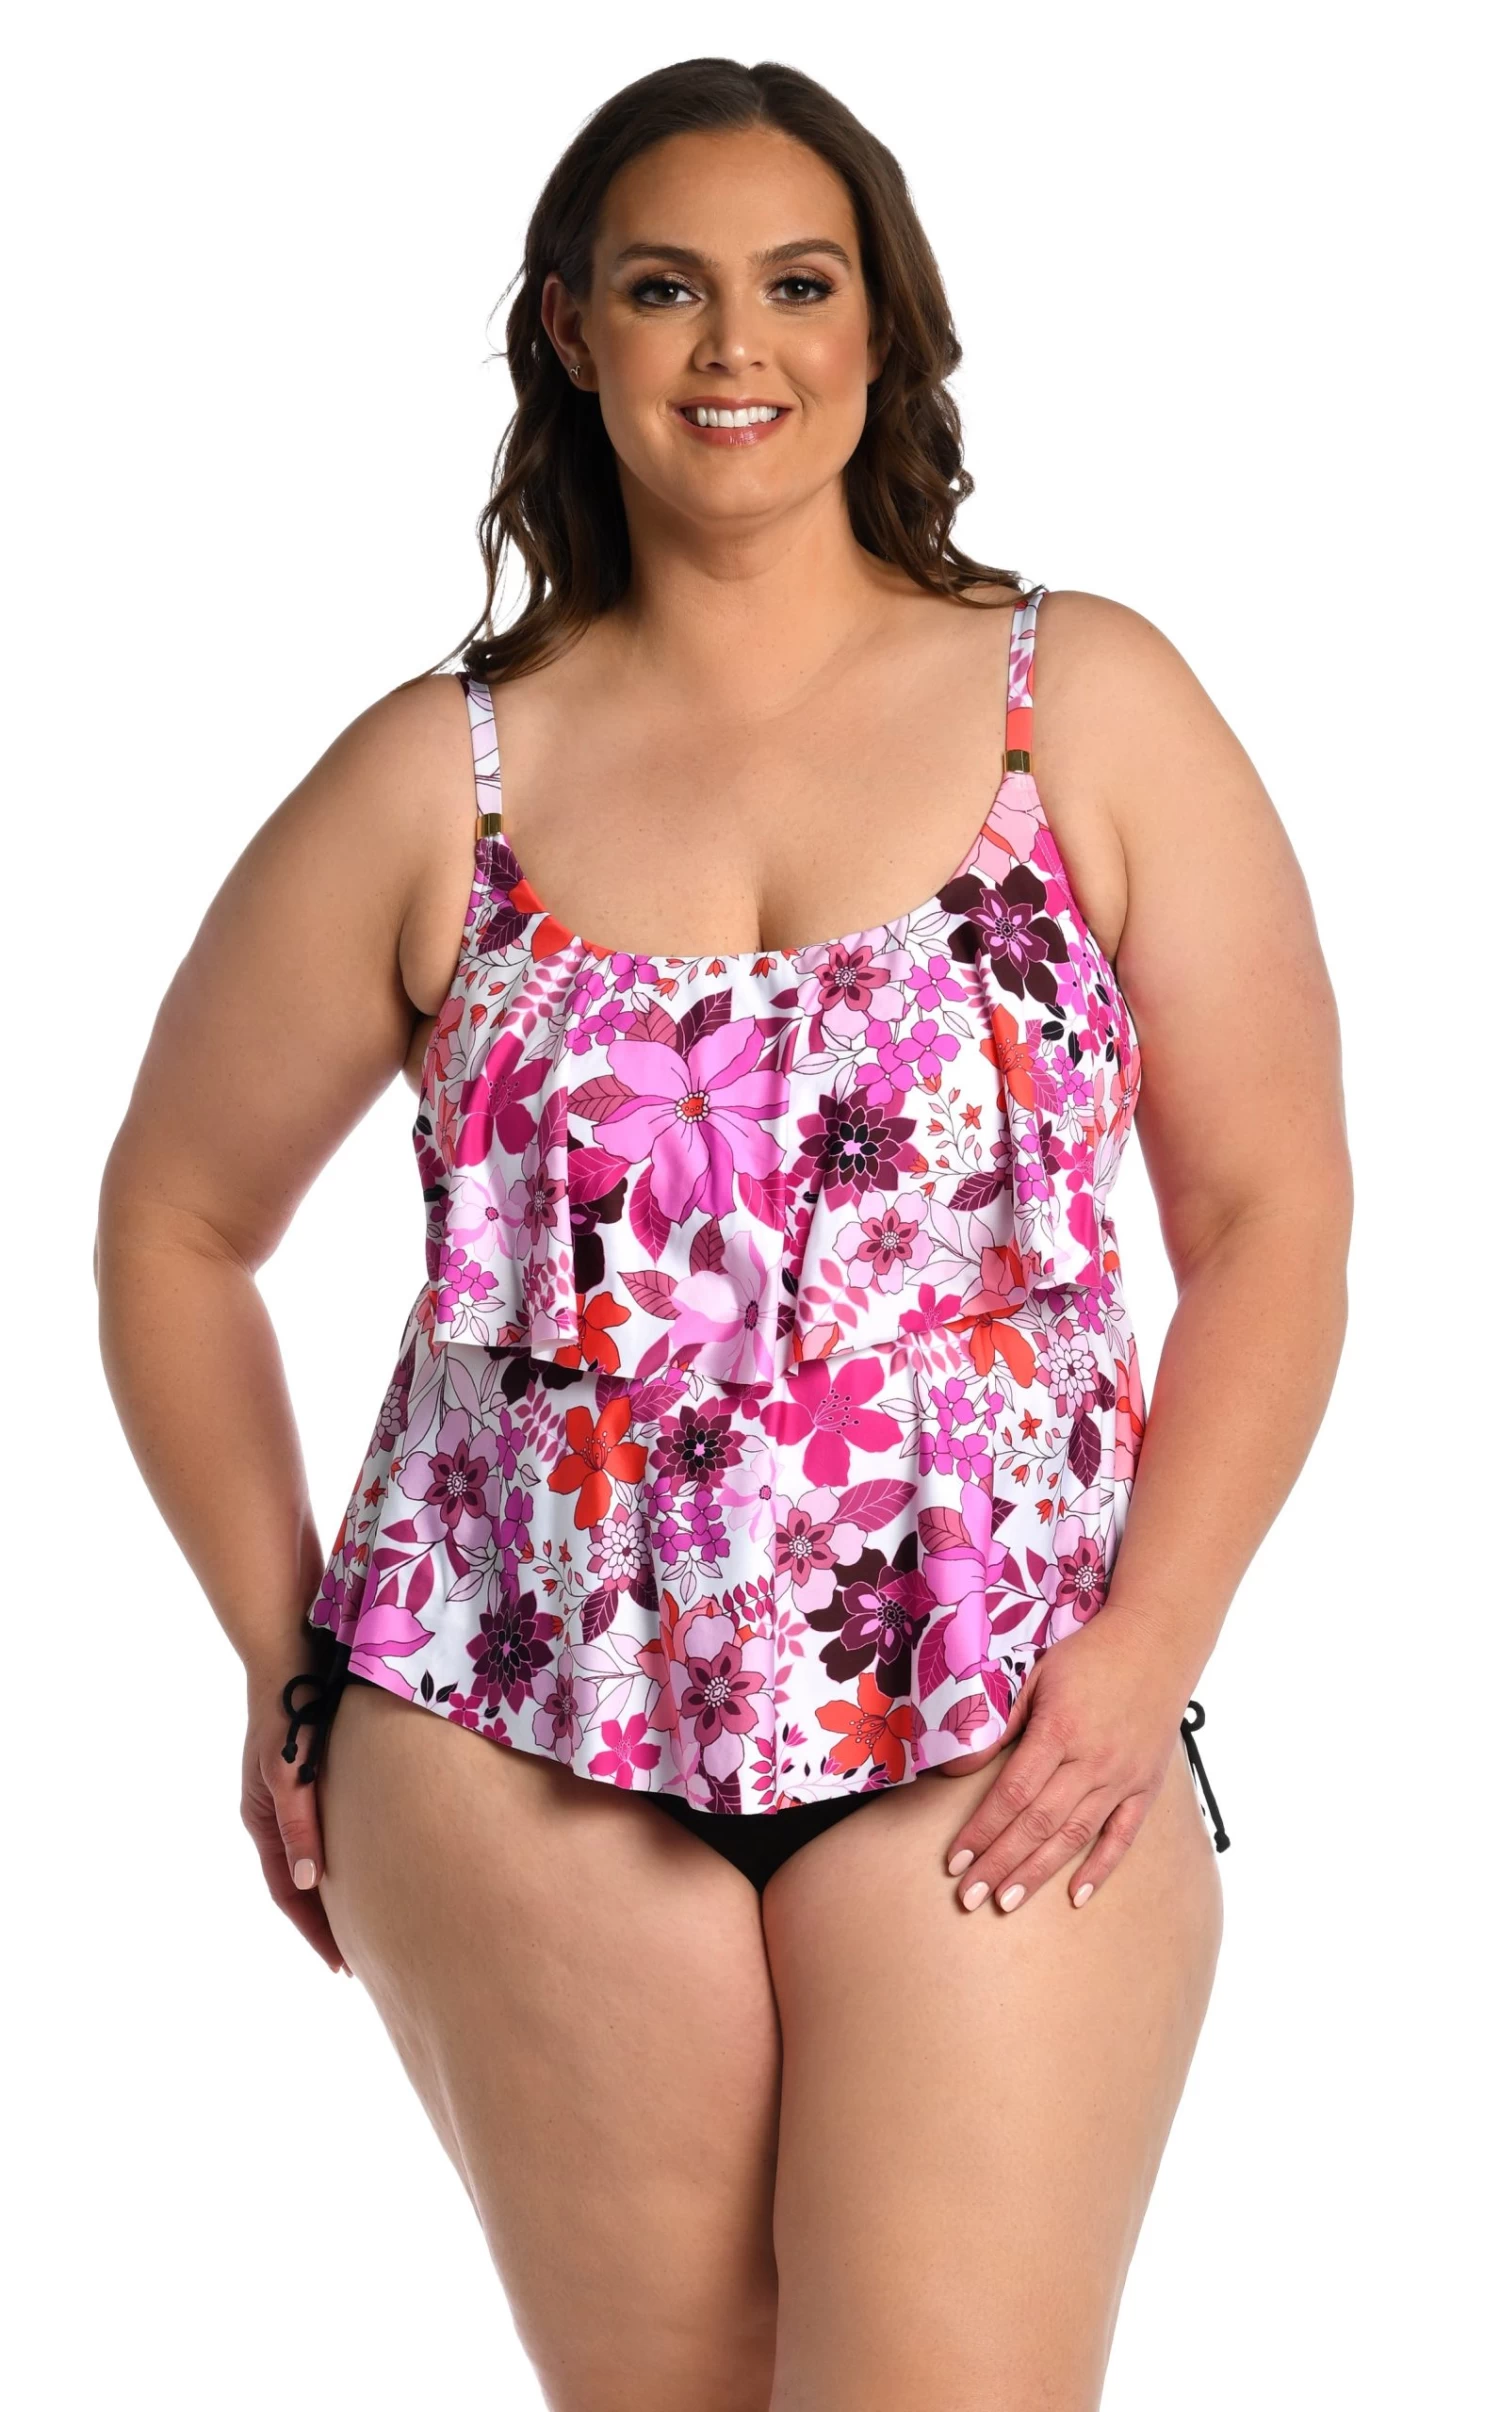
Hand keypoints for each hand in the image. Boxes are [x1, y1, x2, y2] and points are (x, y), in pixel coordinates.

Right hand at [240, 1670, 347, 1973]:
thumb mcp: (289, 1774)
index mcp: (263, 1819)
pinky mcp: (315, 1776)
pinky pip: (328, 1829)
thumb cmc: (289, 1716)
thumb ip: (298, 1825)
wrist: (294, 1656)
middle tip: (359, 1959)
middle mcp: (276, 1813)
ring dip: (335, 1892)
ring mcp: (293, 1795)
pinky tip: (371, 1862)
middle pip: (299, 1883)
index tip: (342, 1967)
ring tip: (368, 1920)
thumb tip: (307, 1883)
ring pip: (314, 1857)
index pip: (288, 1892)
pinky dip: (344, 1857)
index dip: (314, 1931)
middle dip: (325, 1922)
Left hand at [942, 1614, 1194, 1914]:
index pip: (1012, 1793)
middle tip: (969, 1898)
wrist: (1156, 1643)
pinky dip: (1101, 1868)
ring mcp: (1122, 1778)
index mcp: (1060, 1731)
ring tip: (1007, 1901)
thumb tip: (958, 1767)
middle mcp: (1092, 1761)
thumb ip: (1000, 1723)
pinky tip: (1076, 1895)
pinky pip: (1122, 1836)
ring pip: (1074, 1837)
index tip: (956, 1859)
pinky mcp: (1146, 1787)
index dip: (981, 1830)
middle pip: (1038, 1824)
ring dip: (1038, 1873)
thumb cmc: (1090, 1657)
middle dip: (999, 1864)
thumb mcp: (1036, 1677)